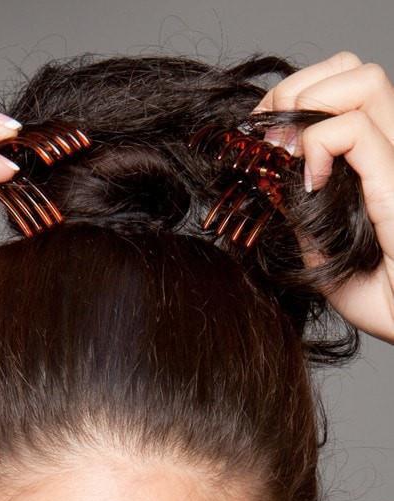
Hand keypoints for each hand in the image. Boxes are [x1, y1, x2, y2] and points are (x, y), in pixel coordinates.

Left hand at [251, 50, 393, 343]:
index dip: (291, 99)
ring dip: (307, 105)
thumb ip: (302, 211)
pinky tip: (309, 181)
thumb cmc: (379, 296)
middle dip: (295, 90)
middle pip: (351, 68)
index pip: (339, 90)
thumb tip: (271, 180)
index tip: (257, 137)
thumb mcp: (323, 249)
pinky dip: (318, 144)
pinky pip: (356, 131)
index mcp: (375, 160)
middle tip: (267, 138)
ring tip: (287, 154)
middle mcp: (392, 149)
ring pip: (362, 80)